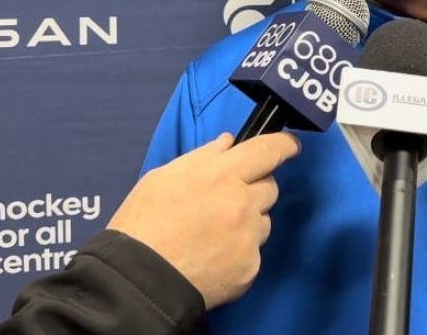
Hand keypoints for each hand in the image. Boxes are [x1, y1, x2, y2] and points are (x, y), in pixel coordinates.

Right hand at [107, 131, 299, 308]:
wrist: (137, 283)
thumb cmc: (142, 226)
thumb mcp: (162, 178)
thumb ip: (201, 157)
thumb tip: (228, 143)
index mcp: (221, 176)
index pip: (267, 151)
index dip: (283, 145)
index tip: (290, 146)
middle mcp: (242, 204)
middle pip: (270, 187)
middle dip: (254, 189)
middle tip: (225, 202)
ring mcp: (248, 238)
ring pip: (263, 221)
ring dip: (248, 222)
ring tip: (213, 235)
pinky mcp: (250, 267)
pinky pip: (254, 251)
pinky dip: (240, 252)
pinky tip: (214, 257)